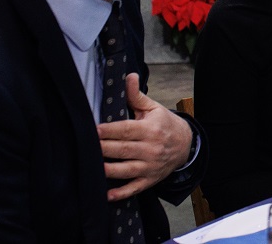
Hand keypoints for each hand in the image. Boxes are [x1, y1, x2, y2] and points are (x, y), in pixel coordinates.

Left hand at [98, 73, 194, 200]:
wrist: (187, 145)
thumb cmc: (165, 124)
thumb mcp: (153, 108)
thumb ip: (136, 95)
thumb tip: (129, 76)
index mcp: (151, 129)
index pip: (126, 130)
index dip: (109, 130)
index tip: (93, 129)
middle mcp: (151, 148)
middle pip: (123, 150)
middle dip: (103, 149)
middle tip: (85, 147)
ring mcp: (151, 165)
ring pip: (126, 170)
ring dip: (109, 170)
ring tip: (93, 167)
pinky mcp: (150, 179)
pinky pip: (135, 188)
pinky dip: (122, 193)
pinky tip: (108, 195)